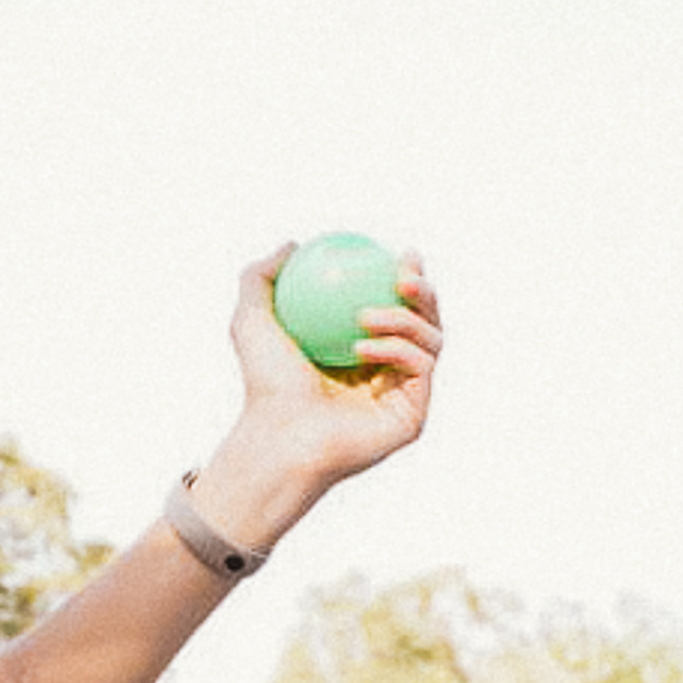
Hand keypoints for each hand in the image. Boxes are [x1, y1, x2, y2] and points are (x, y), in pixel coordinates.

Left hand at [194, 248, 442, 552]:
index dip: (407, 275)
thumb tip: (292, 245)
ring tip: (366, 314)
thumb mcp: (251, 321)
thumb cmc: (262, 386)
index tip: (399, 252)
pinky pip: (420, 368)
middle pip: (427, 320)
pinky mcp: (413, 417)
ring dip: (404, 318)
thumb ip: (260, 278)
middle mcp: (389, 372)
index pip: (397, 305)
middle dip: (425, 290)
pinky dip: (398, 350)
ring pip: (431, 340)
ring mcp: (404, 395)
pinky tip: (365, 345)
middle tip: (404, 272)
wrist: (276, 438)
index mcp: (363, 350)